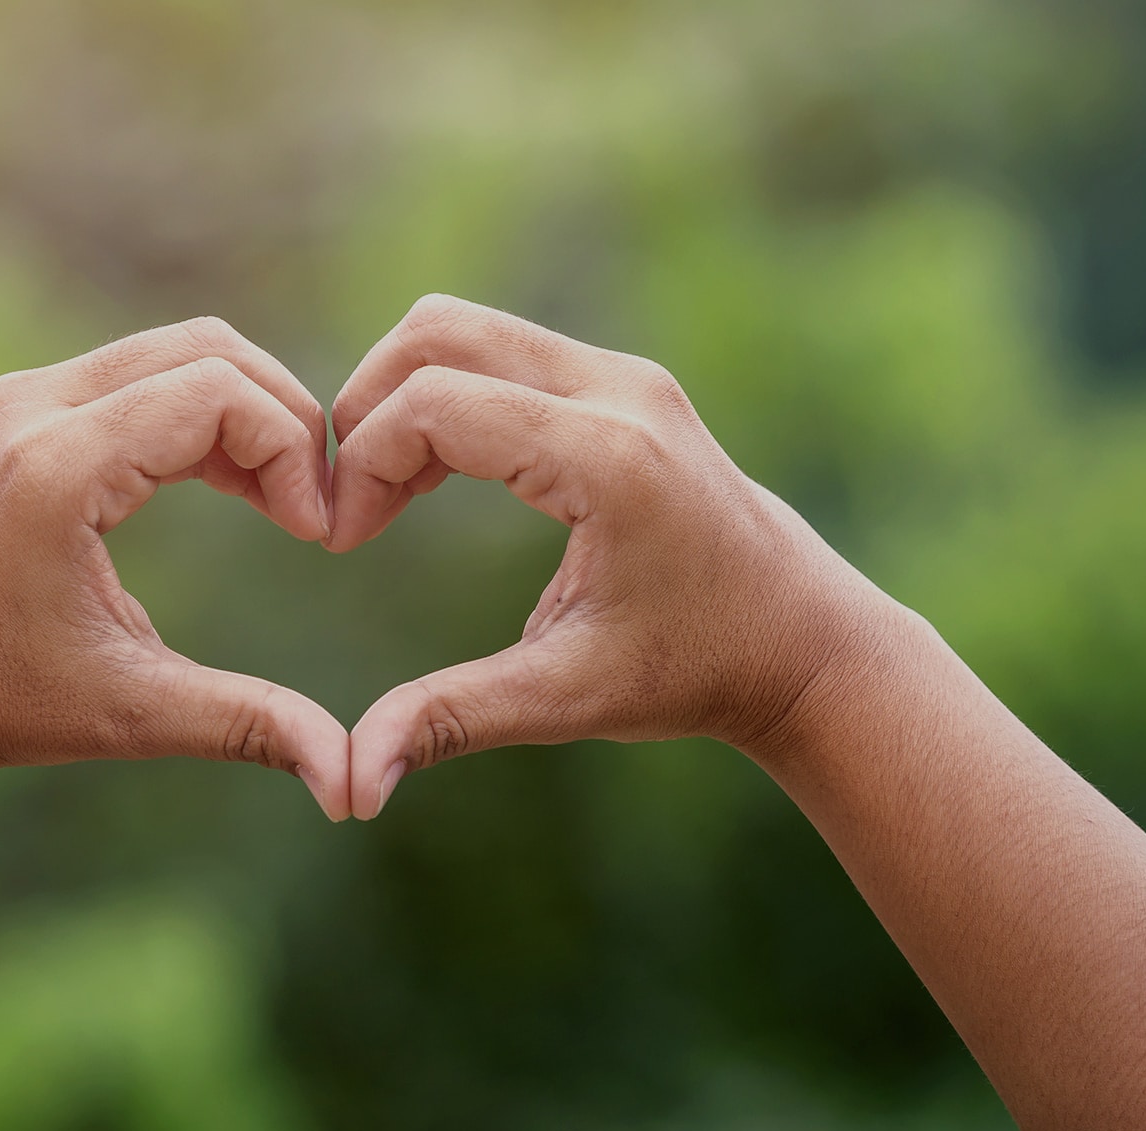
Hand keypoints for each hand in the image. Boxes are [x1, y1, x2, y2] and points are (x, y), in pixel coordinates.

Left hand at [0, 317, 353, 818]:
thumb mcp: (132, 714)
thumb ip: (248, 726)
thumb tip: (352, 786)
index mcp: (53, 470)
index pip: (216, 394)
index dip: (293, 451)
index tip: (317, 535)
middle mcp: (29, 409)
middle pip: (207, 350)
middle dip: (285, 421)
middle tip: (313, 511)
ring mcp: (20, 397)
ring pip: (178, 350)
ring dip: (248, 413)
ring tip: (281, 503)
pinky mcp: (20, 405)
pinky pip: (141, 371)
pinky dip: (203, 412)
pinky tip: (234, 487)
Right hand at [327, 295, 898, 816]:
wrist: (805, 644)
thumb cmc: (694, 673)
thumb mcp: (565, 699)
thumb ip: (450, 719)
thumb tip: (349, 785)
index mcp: (606, 458)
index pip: (433, 405)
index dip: (362, 466)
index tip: (340, 542)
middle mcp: (618, 392)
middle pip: (438, 332)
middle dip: (366, 409)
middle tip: (348, 505)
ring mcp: (625, 377)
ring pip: (466, 330)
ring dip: (403, 397)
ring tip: (384, 497)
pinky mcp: (623, 384)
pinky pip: (504, 353)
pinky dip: (447, 396)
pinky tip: (432, 481)